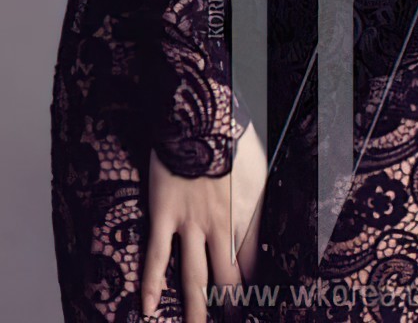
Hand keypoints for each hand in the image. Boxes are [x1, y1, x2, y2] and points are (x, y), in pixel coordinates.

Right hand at [141, 119, 267, 321]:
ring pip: (194, 277)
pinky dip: (151, 283)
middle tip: (232, 322)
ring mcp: (191, 224)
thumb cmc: (232, 135)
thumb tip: (268, 221)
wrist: (199, 115)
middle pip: (228, 280)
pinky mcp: (164, 214)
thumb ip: (260, 199)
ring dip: (196, 308)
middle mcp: (221, 227)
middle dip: (231, 307)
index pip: (255, 265)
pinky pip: (157, 255)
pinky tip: (148, 308)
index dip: (256, 289)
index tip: (257, 305)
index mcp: (247, 214)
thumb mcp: (259, 168)